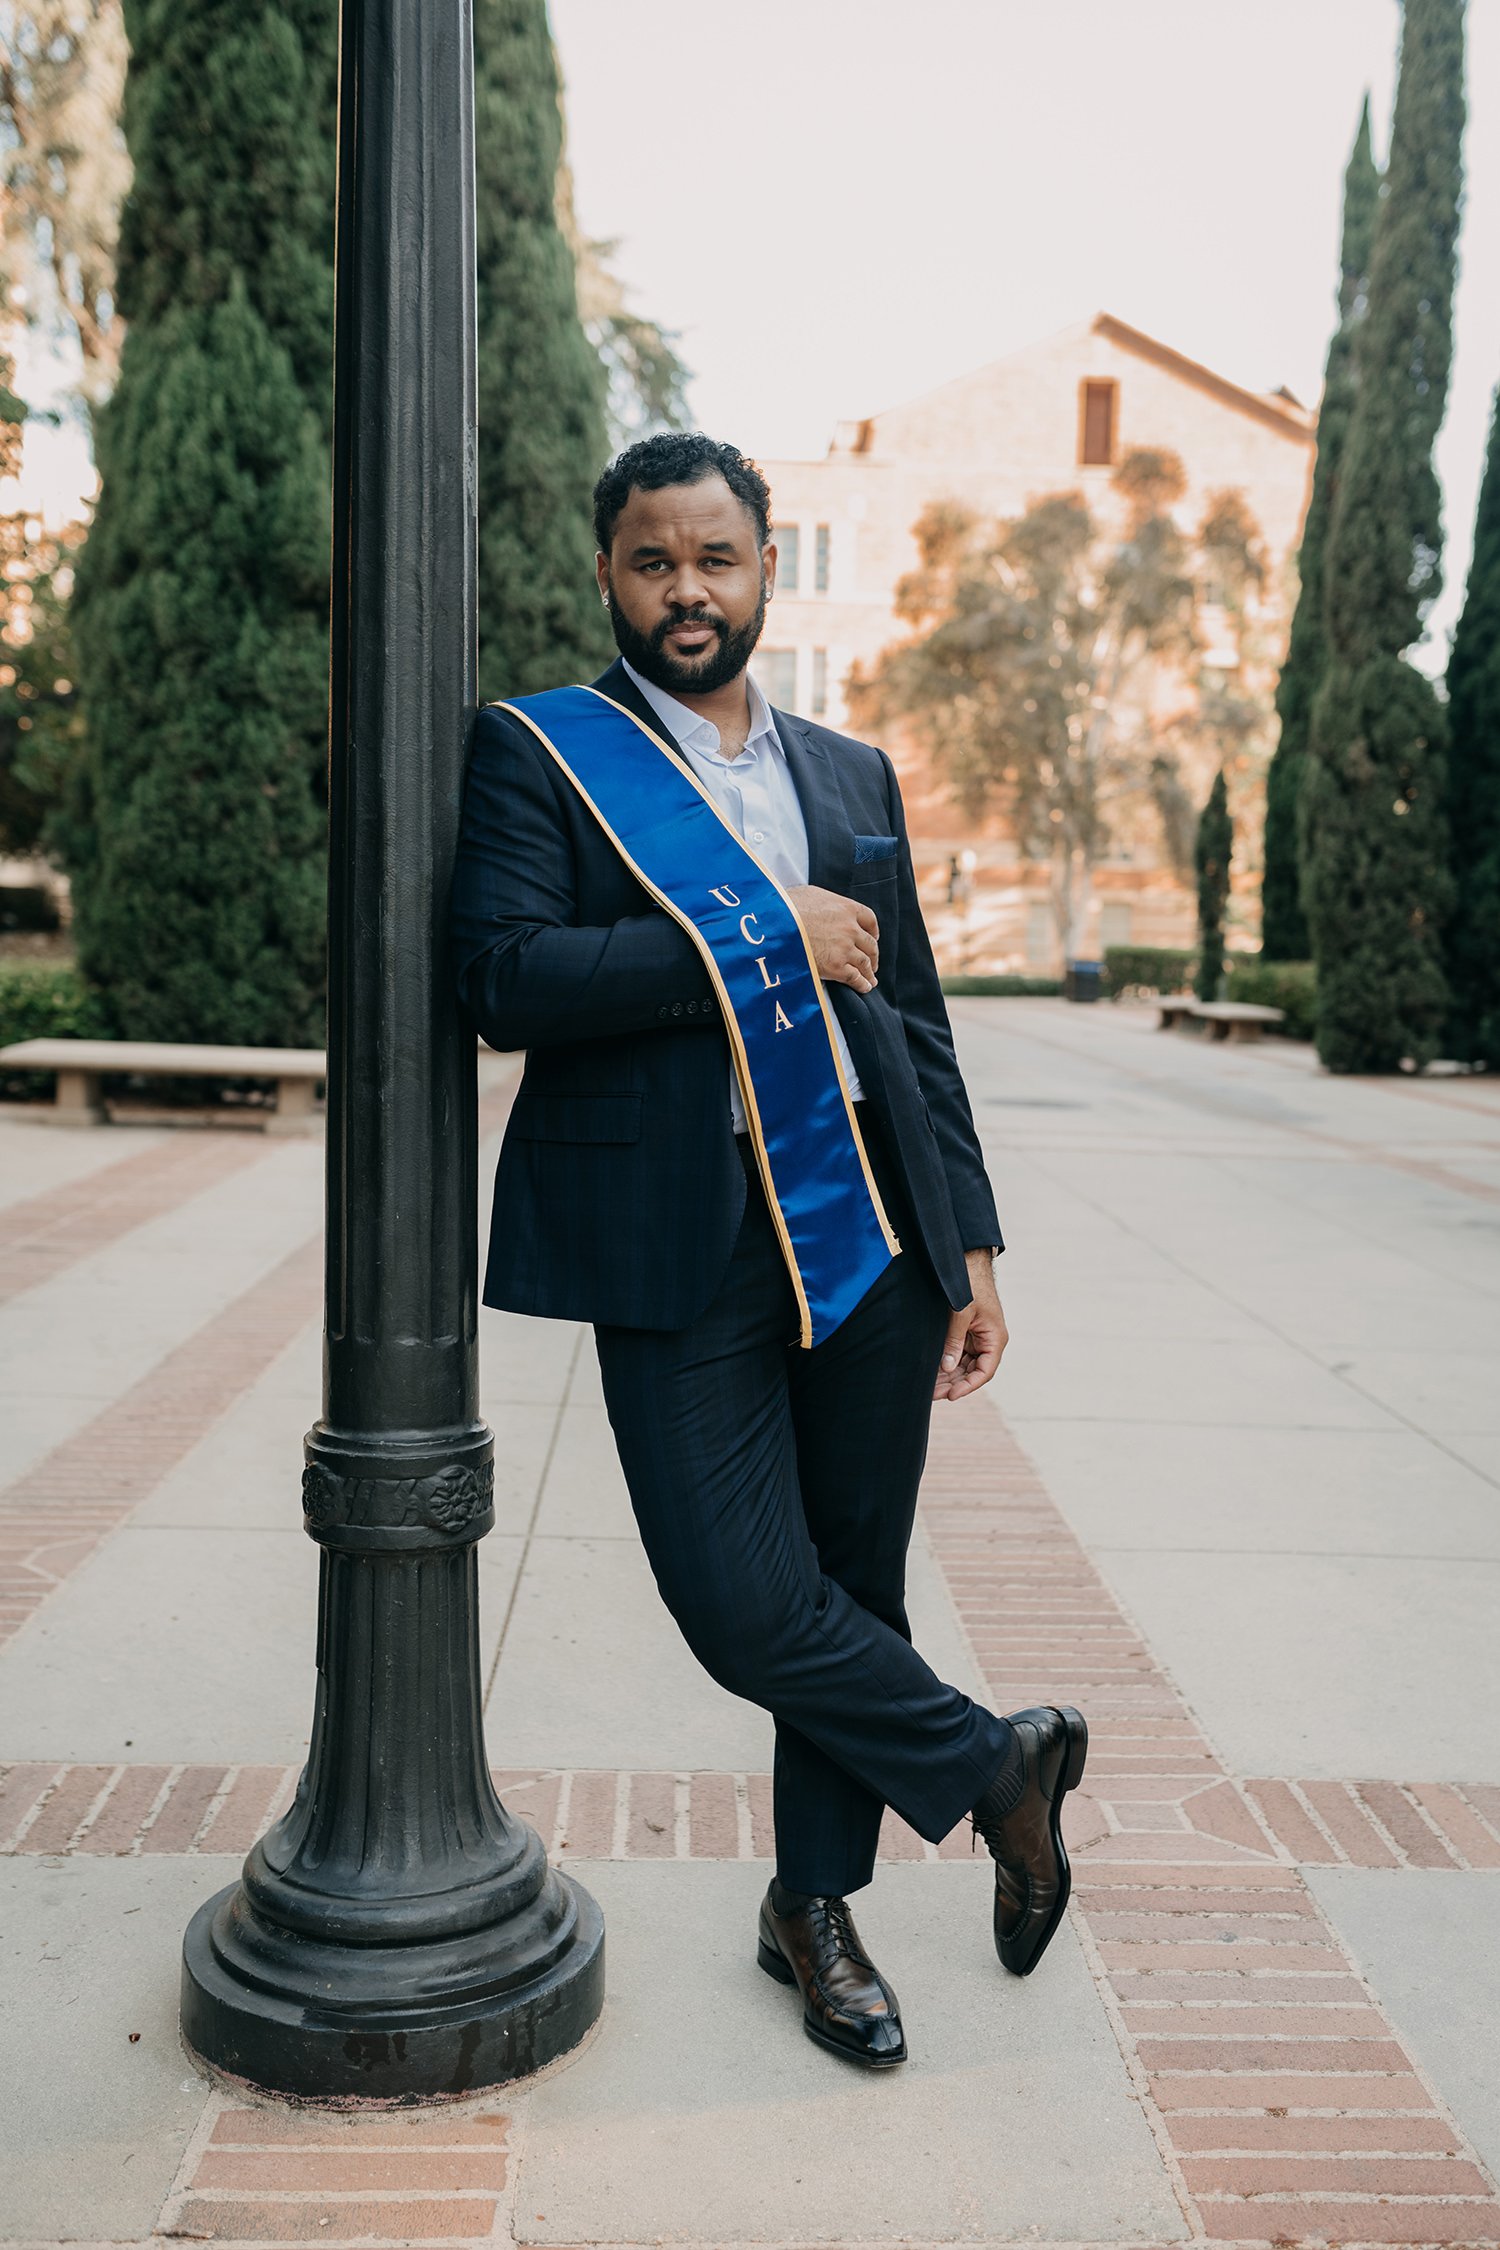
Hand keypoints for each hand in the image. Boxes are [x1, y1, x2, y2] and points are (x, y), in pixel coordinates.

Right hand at [787, 885, 878, 992]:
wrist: (776, 926)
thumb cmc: (787, 907)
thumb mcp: (809, 894)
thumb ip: (824, 901)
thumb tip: (820, 905)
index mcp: (846, 908)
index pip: (869, 919)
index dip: (872, 931)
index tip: (873, 937)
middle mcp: (850, 929)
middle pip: (870, 944)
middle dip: (872, 954)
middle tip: (872, 962)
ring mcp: (845, 949)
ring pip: (864, 963)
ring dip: (869, 972)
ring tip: (870, 979)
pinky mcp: (836, 967)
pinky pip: (855, 978)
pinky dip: (862, 984)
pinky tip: (865, 987)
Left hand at [932, 1249, 1008, 1401]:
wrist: (967, 1261)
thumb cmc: (969, 1284)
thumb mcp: (961, 1313)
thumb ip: (954, 1341)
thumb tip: (946, 1367)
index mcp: (995, 1338)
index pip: (985, 1372)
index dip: (968, 1386)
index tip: (951, 1395)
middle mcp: (988, 1341)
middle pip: (972, 1372)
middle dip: (952, 1384)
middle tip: (931, 1395)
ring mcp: (976, 1338)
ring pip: (963, 1365)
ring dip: (947, 1376)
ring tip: (927, 1388)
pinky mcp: (965, 1332)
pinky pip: (956, 1353)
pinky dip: (944, 1363)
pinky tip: (930, 1372)